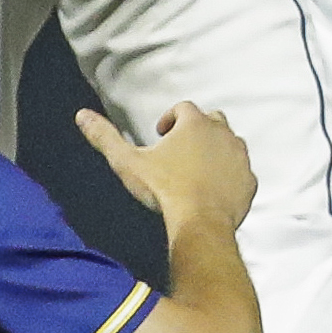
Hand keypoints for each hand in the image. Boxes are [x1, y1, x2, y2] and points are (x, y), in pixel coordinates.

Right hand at [76, 100, 256, 238]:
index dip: (170, 118)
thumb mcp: (128, 163)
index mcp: (195, 123)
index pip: (183, 107)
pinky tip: (214, 189)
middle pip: (212, 119)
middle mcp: (222, 133)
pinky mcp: (249, 180)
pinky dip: (230, 174)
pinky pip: (241, 170)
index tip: (161, 134)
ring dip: (216, 149)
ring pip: (230, 142)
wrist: (200, 225)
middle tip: (180, 150)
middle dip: (197, 129)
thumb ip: (105, 137)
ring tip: (197, 169)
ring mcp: (240, 157)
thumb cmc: (164, 191)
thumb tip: (82, 115)